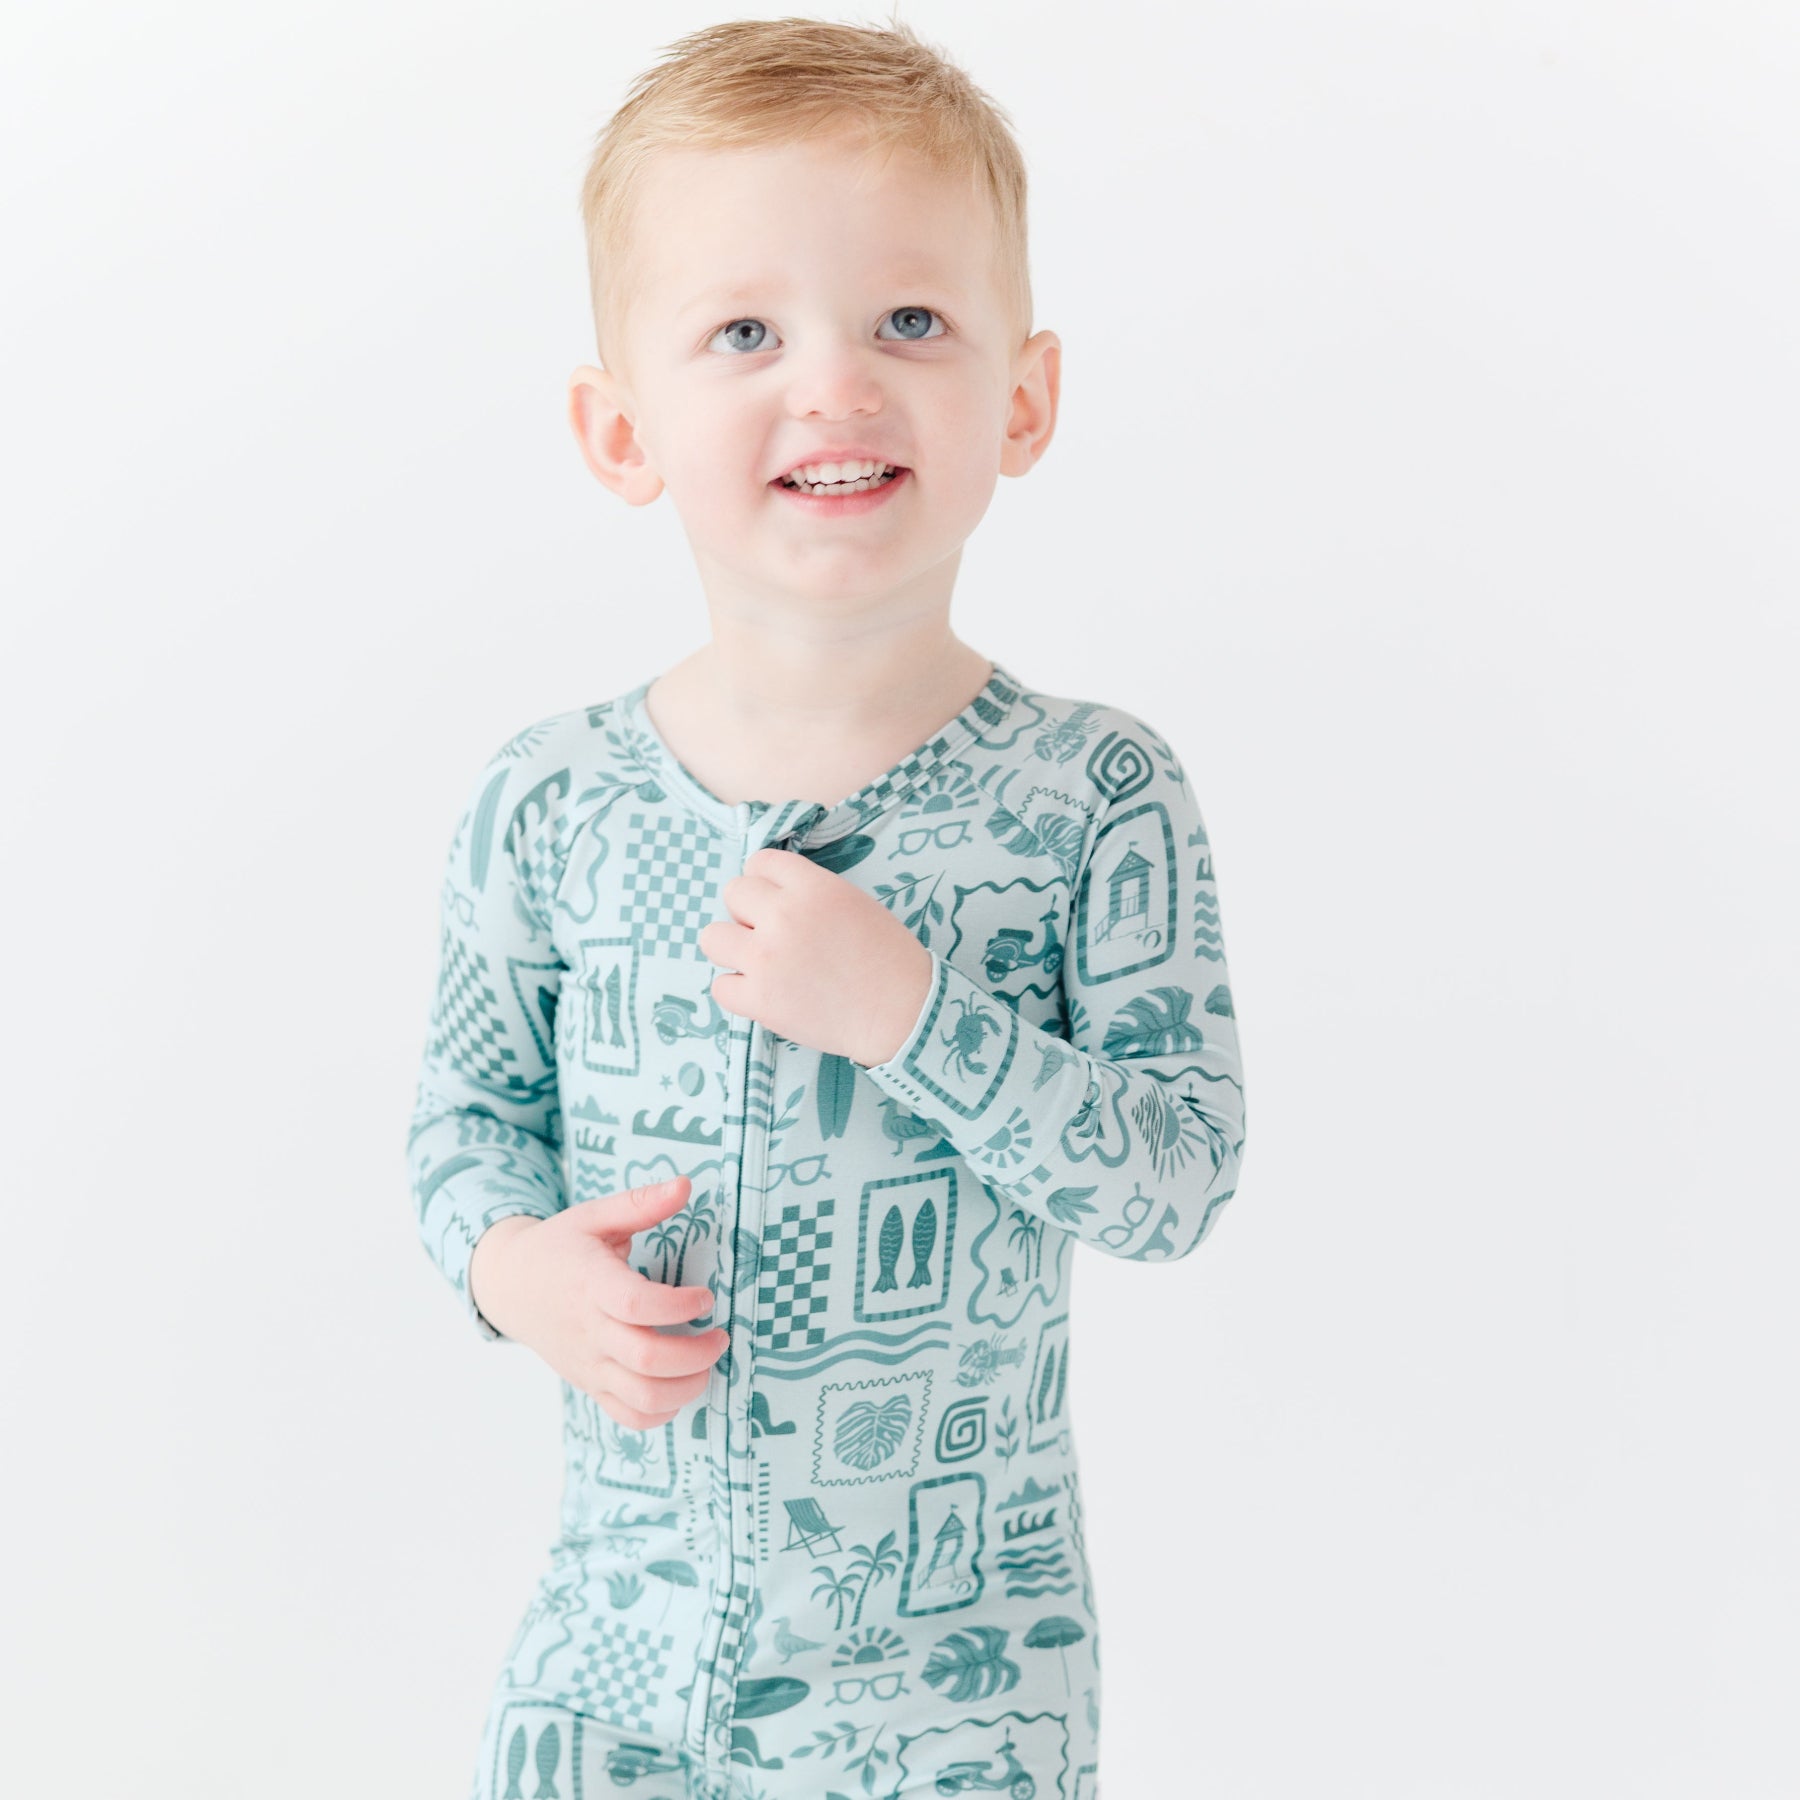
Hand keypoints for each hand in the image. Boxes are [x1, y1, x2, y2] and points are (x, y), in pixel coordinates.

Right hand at [469, 1177, 726, 1429]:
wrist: (510, 1285)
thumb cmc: (559, 1247)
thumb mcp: (595, 1215)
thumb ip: (641, 1203)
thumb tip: (686, 1184)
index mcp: (591, 1284)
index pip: (635, 1304)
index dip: (678, 1306)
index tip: (706, 1296)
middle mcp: (589, 1330)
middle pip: (645, 1359)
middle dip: (696, 1354)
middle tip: (720, 1336)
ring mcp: (589, 1364)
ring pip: (642, 1396)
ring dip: (687, 1387)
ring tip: (707, 1362)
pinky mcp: (590, 1384)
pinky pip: (628, 1416)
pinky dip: (662, 1411)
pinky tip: (681, 1385)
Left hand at [699, 847, 932, 1066]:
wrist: (901, 1013)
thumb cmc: (887, 958)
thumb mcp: (854, 903)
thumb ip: (809, 893)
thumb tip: (769, 896)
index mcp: (813, 887)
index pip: (760, 862)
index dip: (766, 882)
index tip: (775, 901)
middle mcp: (784, 916)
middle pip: (733, 893)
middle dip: (748, 912)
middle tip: (772, 934)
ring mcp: (766, 959)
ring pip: (713, 937)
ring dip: (733, 947)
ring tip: (758, 961)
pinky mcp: (759, 1000)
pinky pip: (720, 986)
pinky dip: (738, 991)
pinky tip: (763, 992)